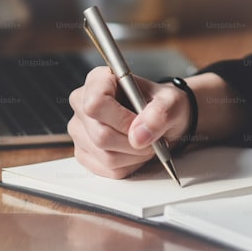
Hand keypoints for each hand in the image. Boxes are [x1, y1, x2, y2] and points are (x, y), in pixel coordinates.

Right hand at [67, 67, 188, 178]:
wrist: (161, 121)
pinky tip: (135, 153)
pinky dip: (128, 166)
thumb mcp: (172, 102)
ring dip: (134, 156)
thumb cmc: (162, 105)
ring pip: (105, 156)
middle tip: (153, 138)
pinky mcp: (84, 152)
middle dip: (133, 143)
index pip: (96, 103)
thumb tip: (138, 136)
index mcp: (99, 80)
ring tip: (146, 144)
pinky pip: (106, 169)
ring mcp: (79, 129)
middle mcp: (82, 103)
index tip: (142, 124)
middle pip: (100, 135)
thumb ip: (160, 114)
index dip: (121, 120)